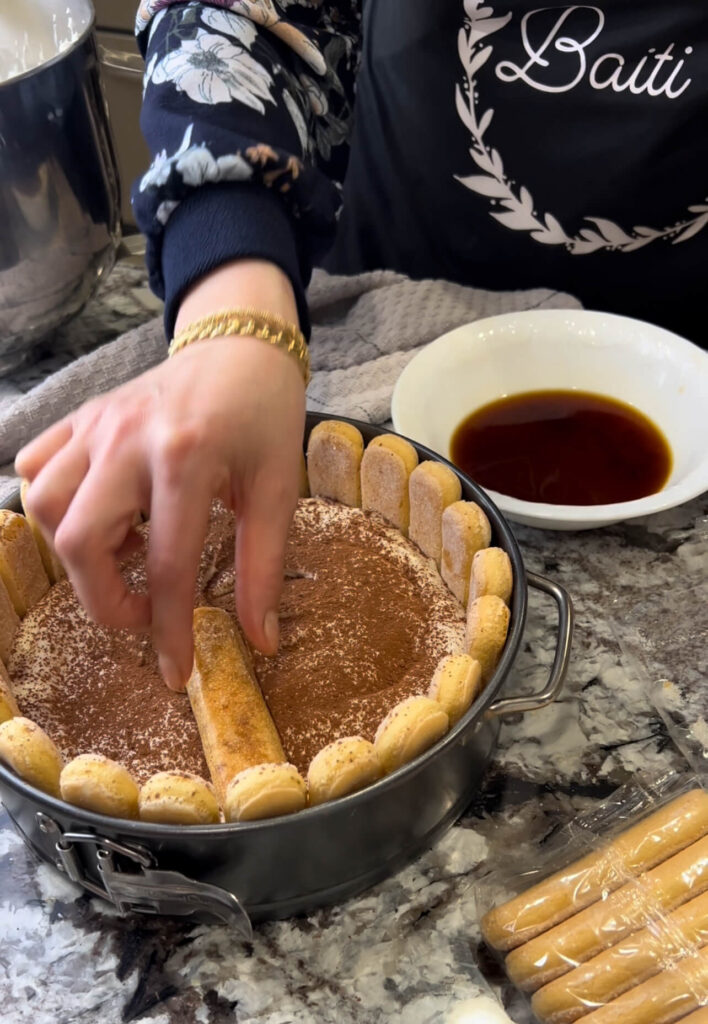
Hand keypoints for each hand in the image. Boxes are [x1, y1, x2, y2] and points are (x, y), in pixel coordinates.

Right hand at [16, 261, 305, 691]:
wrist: (241, 344)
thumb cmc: (265, 415)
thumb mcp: (277, 489)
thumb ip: (264, 565)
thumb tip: (261, 640)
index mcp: (188, 460)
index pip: (168, 567)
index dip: (168, 630)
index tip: (174, 672)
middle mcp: (129, 440)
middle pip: (79, 541)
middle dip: (106, 598)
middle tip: (145, 609)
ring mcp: (97, 424)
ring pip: (45, 504)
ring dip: (77, 548)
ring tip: (129, 548)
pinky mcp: (82, 416)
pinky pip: (36, 465)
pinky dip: (53, 500)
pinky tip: (99, 509)